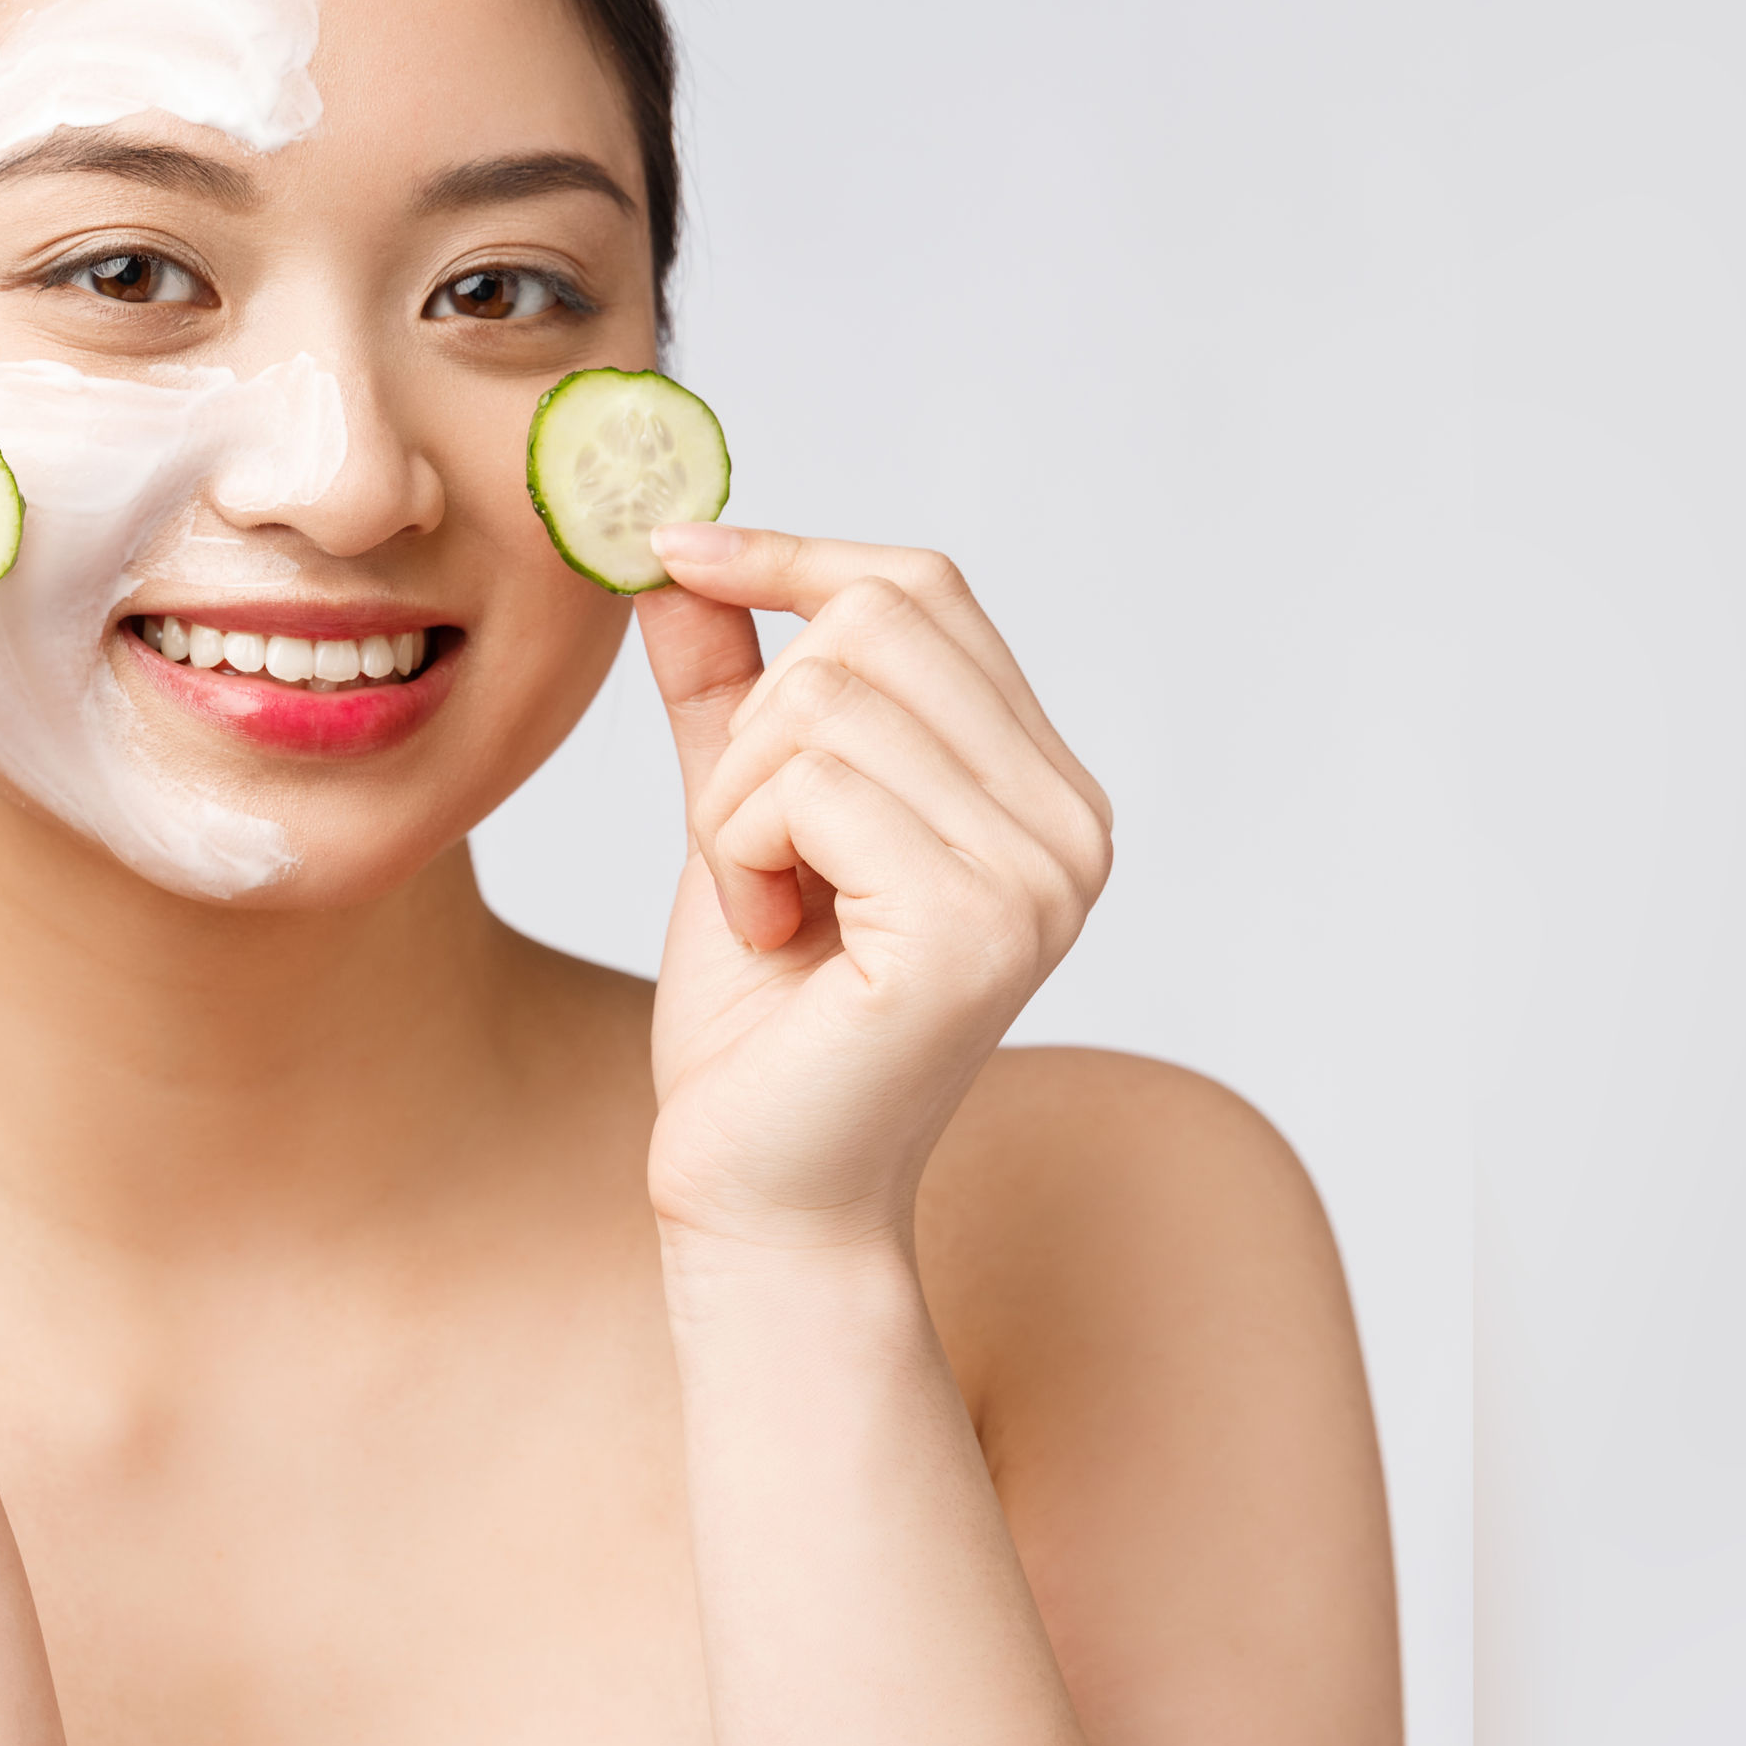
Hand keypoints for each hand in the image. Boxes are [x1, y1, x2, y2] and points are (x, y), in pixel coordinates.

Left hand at [635, 525, 1113, 1250]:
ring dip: (736, 805)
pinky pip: (808, 787)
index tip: (674, 552)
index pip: (926, 588)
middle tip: (746, 850)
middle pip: (869, 623)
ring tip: (763, 909)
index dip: (794, 554)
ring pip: (822, 702)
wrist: (760, 1193)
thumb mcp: (739, 818)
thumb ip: (727, 689)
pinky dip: (740, 854)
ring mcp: (1038, 874)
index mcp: (1041, 787)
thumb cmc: (760, 1024)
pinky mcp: (973, 924)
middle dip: (754, 723)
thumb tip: (678, 554)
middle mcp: (1071, 822)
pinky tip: (770, 942)